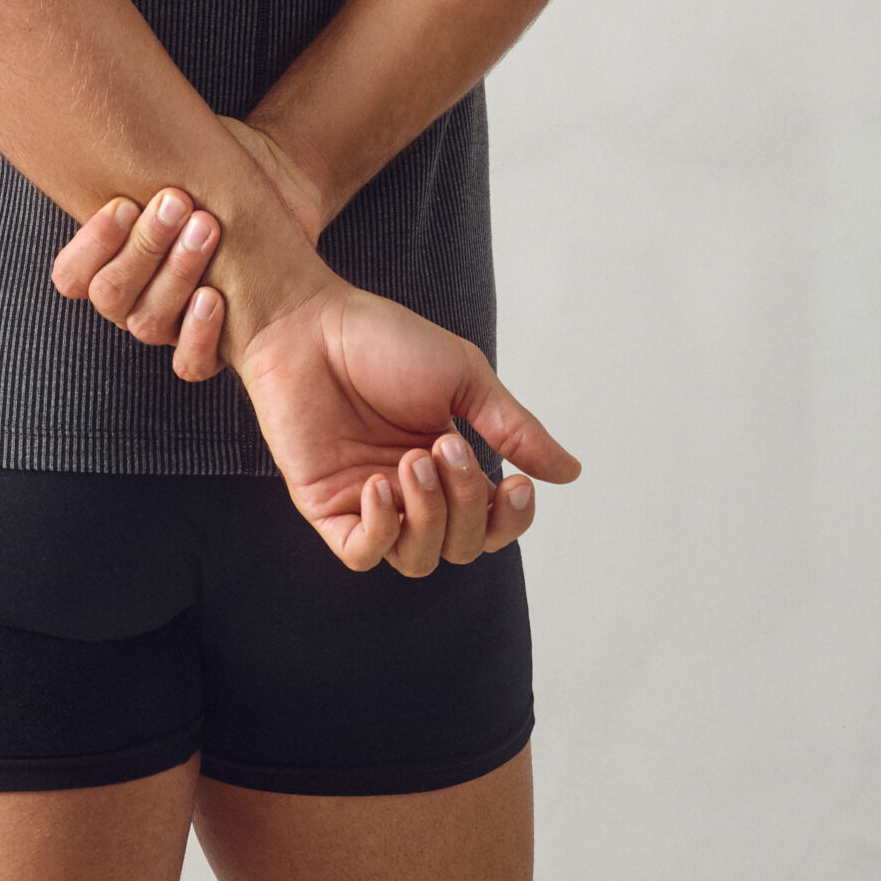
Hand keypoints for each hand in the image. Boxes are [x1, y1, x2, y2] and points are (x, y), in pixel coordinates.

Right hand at [48, 120, 325, 378]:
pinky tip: (217, 297)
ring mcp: (171, 323)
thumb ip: (136, 151)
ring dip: (176, 275)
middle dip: (144, 248)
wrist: (281, 182)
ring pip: (147, 323)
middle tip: (177, 203)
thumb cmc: (219, 164)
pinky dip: (198, 334)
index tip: (124, 205)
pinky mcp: (214, 343)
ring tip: (208, 228)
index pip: (72, 275)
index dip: (90, 247)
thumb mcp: (174, 150)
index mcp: (112, 255)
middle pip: (112, 295)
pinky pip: (191, 362)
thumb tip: (102, 116)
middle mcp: (134, 295)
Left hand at [232, 268, 581, 575]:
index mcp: (448, 464)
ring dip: (427, 515)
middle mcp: (411, 492)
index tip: (516, 484)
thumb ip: (514, 429)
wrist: (310, 323)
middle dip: (465, 504)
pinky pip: (363, 554)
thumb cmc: (382, 340)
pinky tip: (380, 487)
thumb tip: (570, 472)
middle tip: (445, 446)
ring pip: (418, 558)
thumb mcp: (464, 377)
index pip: (492, 523)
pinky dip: (382, 531)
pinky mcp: (326, 506)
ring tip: (412, 459)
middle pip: (461, 546)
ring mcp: (368, 502)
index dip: (510, 519)